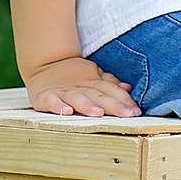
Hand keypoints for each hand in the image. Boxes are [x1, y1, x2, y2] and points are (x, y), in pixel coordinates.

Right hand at [25, 57, 139, 116]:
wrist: (44, 65)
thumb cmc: (74, 76)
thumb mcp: (93, 76)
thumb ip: (110, 82)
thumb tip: (128, 88)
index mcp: (93, 83)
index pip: (111, 90)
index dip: (124, 100)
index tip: (136, 111)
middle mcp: (80, 87)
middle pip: (99, 96)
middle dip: (113, 105)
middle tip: (126, 114)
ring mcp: (63, 92)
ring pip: (78, 98)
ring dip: (88, 105)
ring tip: (98, 112)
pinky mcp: (45, 96)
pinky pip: (52, 101)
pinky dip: (58, 106)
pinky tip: (66, 111)